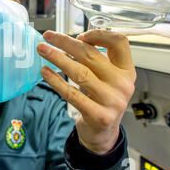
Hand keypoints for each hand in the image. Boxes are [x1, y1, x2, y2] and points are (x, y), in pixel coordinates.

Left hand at [37, 30, 135, 154]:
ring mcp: (112, 101)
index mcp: (126, 70)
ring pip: (80, 73)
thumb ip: (96, 60)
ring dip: (57, 58)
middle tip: (48, 36)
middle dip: (66, 43)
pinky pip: (72, 94)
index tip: (79, 35)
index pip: (120, 43)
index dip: (99, 35)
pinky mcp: (98, 115)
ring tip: (42, 50)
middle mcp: (122, 84)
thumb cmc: (101, 100)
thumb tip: (70, 41)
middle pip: (92, 55)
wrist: (103, 133)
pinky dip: (56, 81)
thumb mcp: (107, 78)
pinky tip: (45, 72)